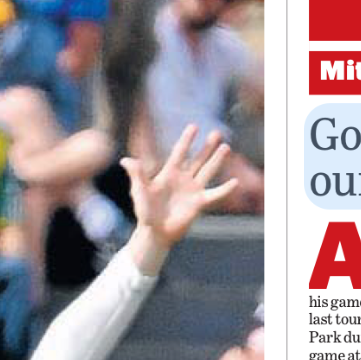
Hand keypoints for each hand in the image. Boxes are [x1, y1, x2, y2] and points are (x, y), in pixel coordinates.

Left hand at [121, 126, 237, 253]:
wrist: (154, 233)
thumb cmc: (145, 212)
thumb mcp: (140, 191)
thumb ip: (137, 175)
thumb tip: (126, 160)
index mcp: (169, 173)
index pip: (180, 152)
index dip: (186, 140)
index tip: (194, 126)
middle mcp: (183, 179)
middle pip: (198, 159)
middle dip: (207, 147)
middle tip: (217, 133)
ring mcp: (193, 190)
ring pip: (208, 171)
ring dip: (217, 160)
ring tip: (226, 147)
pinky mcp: (199, 203)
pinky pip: (214, 195)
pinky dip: (225, 189)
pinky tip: (235, 182)